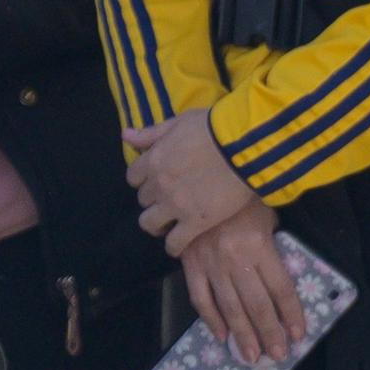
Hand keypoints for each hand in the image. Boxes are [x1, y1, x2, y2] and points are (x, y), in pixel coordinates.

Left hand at [127, 113, 263, 248]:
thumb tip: (125, 135)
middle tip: (170, 199)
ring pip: (149, 223)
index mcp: (153, 160)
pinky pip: (175, 243)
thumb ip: (151, 133)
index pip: (133, 178)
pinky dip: (173, 246)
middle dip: (155, 199)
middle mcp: (158, 185)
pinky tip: (178, 246)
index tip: (157, 181)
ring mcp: (175, 205)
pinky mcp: (196, 222)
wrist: (244, 146)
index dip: (145, 180)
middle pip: (144, 199)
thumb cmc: (214, 127)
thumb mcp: (179, 122)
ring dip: (156, 224)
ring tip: (169, 224)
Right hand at [180, 209, 307, 365]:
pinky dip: (211, 319)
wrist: (200, 177)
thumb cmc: (240, 196)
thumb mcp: (267, 215)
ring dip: (242, 334)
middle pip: (257, 304)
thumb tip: (278, 272)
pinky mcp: (190, 264)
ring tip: (251, 356)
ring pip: (229, 306)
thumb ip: (273, 244)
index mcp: (259, 246)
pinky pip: (200, 297)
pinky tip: (221, 336)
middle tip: (276, 356)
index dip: (290, 313)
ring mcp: (211, 264)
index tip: (297, 334)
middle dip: (269, 333)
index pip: (280, 288)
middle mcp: (236, 259)